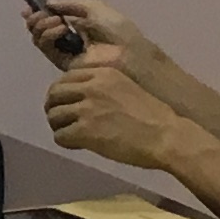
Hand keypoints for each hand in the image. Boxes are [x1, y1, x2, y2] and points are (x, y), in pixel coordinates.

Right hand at [23, 0, 141, 67]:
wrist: (127, 51)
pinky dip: (48, 35)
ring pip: (40, 39)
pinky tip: (61, 28)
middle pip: (40, 29)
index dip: (37, 12)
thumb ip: (69, 4)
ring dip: (42, 25)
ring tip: (57, 21)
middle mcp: (68, 38)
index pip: (50, 19)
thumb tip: (48, 3)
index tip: (28, 6)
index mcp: (77, 24)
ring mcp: (65, 52)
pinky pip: (47, 49)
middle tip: (40, 13)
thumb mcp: (94, 7)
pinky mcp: (63, 63)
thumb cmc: (116, 28)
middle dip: (36, 19)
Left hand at [41, 45, 185, 171]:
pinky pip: (60, 136)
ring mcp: (86, 108)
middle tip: (62, 121)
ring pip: (54, 115)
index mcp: (103, 73)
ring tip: (70, 134)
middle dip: (54, 108)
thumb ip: (103, 88)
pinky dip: (65, 142)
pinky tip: (76, 145)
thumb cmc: (153, 116)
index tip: (69, 104)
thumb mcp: (126, 87)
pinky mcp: (85, 131)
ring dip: (58, 126)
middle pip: (54, 93)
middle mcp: (91, 86)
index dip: (63, 93)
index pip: (66, 78)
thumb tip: (81, 98)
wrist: (166, 135)